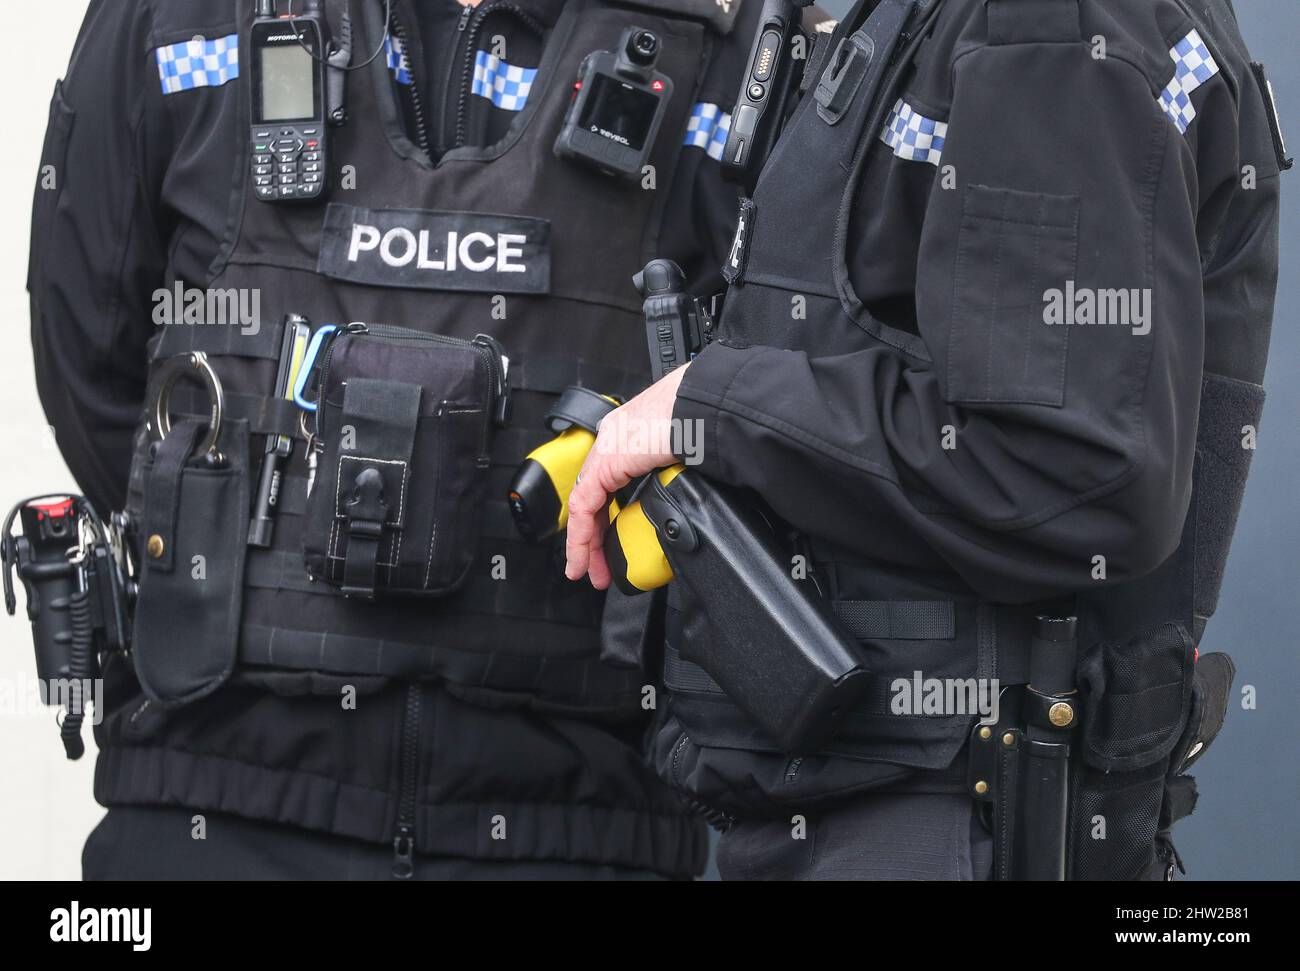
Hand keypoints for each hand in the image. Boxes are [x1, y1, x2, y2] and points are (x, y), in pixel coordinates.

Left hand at [564, 365, 687, 588]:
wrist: (704, 406)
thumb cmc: (706, 421)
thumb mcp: (687, 455)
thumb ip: (677, 477)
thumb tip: (688, 504)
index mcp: (634, 432)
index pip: (609, 479)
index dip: (607, 513)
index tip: (612, 540)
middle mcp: (615, 437)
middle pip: (594, 496)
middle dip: (594, 535)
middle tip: (598, 566)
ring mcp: (608, 447)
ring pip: (584, 505)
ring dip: (586, 542)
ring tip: (590, 571)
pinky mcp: (605, 463)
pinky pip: (584, 507)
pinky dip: (582, 536)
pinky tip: (584, 557)